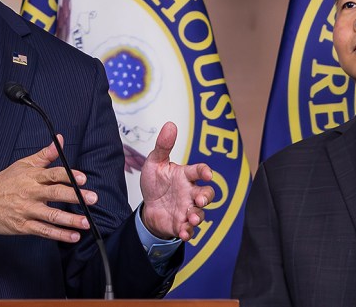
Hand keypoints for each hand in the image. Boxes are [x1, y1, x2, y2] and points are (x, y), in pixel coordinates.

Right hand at [0, 135, 96, 242]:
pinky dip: (59, 234)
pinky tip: (73, 236)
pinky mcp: (23, 226)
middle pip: (55, 194)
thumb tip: (59, 140)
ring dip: (71, 220)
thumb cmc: (3, 183)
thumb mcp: (22, 164)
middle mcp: (30, 193)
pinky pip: (44, 231)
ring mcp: (27, 210)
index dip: (68, 175)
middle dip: (75, 196)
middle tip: (92, 199)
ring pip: (52, 215)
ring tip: (86, 222)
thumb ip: (44, 155)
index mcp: (31, 176)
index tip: (82, 178)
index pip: (52, 174)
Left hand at [139, 122, 213, 240]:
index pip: (199, 171)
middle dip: (206, 197)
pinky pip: (190, 230)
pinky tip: (184, 232)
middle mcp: (190, 192)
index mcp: (185, 176)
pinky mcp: (182, 224)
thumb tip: (170, 125)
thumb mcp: (155, 163)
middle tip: (201, 200)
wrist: (148, 207)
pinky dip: (189, 232)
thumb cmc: (155, 183)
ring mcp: (188, 209)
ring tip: (192, 218)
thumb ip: (163, 146)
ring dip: (198, 216)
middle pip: (207, 194)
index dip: (205, 171)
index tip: (207, 174)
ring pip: (200, 213)